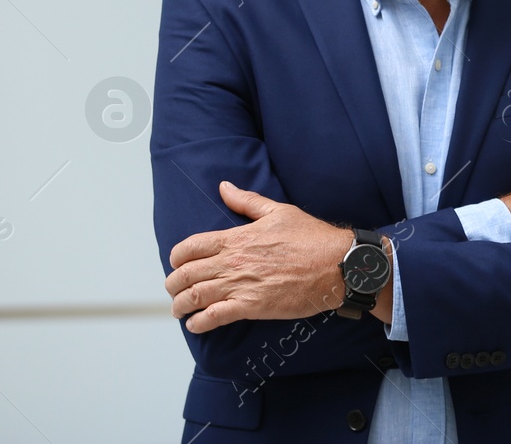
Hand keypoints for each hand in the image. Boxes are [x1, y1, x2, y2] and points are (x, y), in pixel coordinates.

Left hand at [164, 181, 355, 332]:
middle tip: (174, 290)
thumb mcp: (279, 211)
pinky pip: (213, 317)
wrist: (337, 265)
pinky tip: (196, 324)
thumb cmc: (312, 238)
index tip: (177, 264)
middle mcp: (232, 262)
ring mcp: (240, 285)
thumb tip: (224, 187)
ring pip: (193, 298)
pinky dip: (199, 323)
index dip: (176, 258)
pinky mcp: (251, 307)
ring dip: (180, 306)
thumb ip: (247, 201)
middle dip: (173, 284)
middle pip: (185, 275)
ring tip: (180, 310)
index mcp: (236, 238)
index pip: (189, 247)